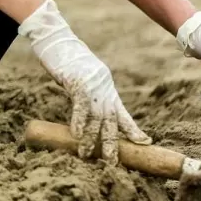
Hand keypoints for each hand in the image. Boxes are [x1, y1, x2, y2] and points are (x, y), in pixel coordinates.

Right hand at [19, 0, 151, 163]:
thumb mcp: (82, 76)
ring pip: (97, 117)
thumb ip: (87, 92)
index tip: (144, 143)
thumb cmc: (65, 57)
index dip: (133, 129)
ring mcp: (92, 85)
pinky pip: (81, 107)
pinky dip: (80, 122)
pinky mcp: (77, 82)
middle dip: (113, 143)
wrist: (56, 37)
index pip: (122, 113)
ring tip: (88, 156)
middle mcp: (103, 87)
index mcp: (106, 86)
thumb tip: (86, 112)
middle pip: (112, 120)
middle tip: (114, 162)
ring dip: (92, 139)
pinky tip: (77, 135)